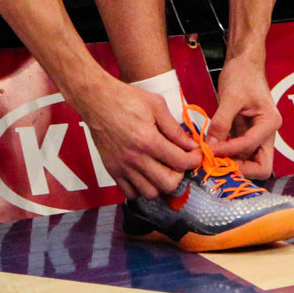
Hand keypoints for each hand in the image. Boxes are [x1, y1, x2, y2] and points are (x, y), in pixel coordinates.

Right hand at [77, 79, 199, 200]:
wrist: (97, 100)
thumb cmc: (128, 99)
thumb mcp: (156, 105)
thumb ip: (174, 129)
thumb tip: (191, 145)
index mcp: (149, 140)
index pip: (180, 162)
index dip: (194, 160)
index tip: (196, 154)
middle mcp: (135, 158)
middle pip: (168, 184)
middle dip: (180, 174)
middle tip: (179, 161)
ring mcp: (122, 167)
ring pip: (150, 193)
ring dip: (161, 184)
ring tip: (162, 168)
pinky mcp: (112, 170)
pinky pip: (130, 193)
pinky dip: (141, 189)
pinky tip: (146, 174)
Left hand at [206, 56, 281, 178]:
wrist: (244, 63)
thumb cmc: (242, 75)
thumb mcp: (231, 97)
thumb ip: (221, 122)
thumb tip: (210, 146)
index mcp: (270, 123)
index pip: (249, 146)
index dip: (228, 151)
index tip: (208, 151)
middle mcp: (267, 134)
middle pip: (261, 167)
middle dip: (240, 169)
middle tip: (217, 165)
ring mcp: (258, 136)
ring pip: (250, 163)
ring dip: (232, 165)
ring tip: (211, 161)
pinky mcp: (246, 135)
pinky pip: (239, 153)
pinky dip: (227, 156)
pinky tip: (212, 153)